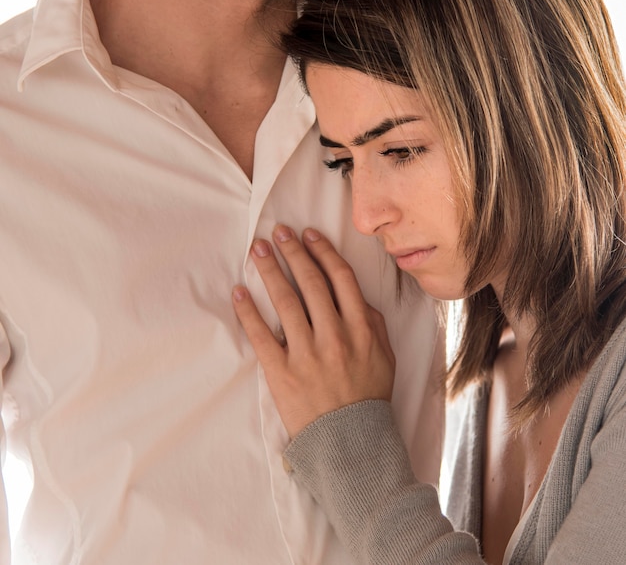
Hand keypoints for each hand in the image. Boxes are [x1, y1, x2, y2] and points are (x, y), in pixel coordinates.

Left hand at [232, 225, 395, 438]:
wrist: (351, 442)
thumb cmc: (368, 395)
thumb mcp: (385, 355)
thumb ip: (373, 322)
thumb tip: (355, 294)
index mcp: (361, 328)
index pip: (340, 278)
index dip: (322, 251)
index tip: (308, 235)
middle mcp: (334, 335)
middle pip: (311, 282)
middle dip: (293, 252)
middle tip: (278, 232)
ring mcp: (307, 353)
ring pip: (285, 302)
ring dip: (269, 271)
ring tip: (257, 250)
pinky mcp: (282, 372)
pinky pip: (261, 336)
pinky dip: (248, 312)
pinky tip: (239, 292)